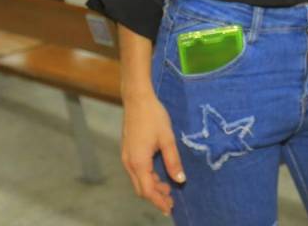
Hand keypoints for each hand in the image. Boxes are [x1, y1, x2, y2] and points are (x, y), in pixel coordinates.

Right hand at [121, 92, 185, 214]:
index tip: (170, 209)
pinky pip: (136, 172)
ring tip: (168, 188)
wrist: (137, 99)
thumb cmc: (154, 117)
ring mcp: (126, 157)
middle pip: (141, 188)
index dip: (159, 201)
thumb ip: (173, 161)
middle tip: (172, 200)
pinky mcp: (128, 151)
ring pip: (138, 180)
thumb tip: (180, 180)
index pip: (148, 190)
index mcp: (139, 162)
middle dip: (156, 197)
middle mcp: (129, 163)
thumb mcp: (168, 139)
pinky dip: (147, 177)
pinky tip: (159, 175)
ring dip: (152, 186)